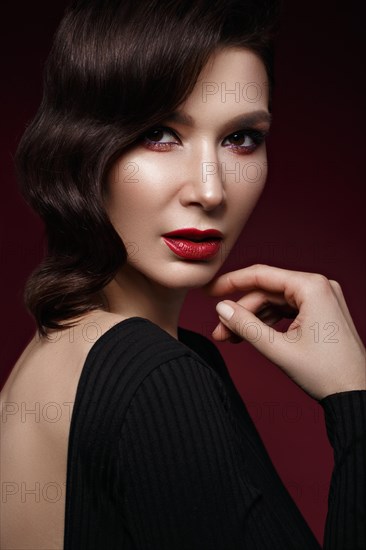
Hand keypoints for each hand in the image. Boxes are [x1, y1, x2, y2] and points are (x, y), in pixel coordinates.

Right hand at [203, 264, 365, 400]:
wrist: (357, 394)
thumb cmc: (327, 373)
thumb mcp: (278, 349)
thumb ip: (246, 325)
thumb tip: (222, 309)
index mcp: (312, 287)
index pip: (261, 275)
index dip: (231, 282)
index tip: (209, 290)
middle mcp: (319, 286)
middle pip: (267, 291)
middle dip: (241, 312)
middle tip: (220, 332)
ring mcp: (322, 298)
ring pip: (275, 302)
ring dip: (253, 319)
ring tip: (232, 338)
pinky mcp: (322, 311)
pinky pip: (287, 310)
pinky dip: (269, 322)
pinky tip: (252, 335)